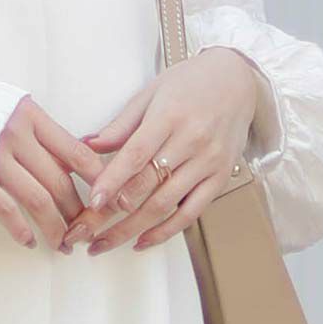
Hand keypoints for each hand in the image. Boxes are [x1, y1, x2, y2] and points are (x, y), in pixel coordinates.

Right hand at [0, 95, 108, 251]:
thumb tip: (80, 158)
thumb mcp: (12, 110)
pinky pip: (6, 210)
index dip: (99, 180)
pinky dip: (21, 229)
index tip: (111, 199)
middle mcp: (15, 137)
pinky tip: (30, 241)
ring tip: (64, 244)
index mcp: (31, 117)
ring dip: (55, 228)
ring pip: (38, 201)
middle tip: (88, 230)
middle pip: (60, 182)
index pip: (77, 153)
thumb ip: (43, 133)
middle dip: (79, 212)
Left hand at [61, 50, 259, 255]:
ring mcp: (208, 162)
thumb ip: (120, 125)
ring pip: (166, 204)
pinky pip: (191, 213)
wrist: (237, 80)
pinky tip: (142, 241)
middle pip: (147, 185)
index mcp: (169, 117)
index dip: (112, 181)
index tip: (92, 203)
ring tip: (104, 243)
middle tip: (84, 232)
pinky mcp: (220, 178)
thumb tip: (87, 145)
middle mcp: (192, 142)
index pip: (136, 155)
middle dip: (112, 214)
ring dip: (132, 229)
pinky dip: (165, 231)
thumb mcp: (150, 93)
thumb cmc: (190, 83)